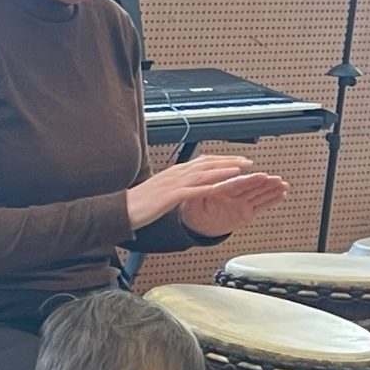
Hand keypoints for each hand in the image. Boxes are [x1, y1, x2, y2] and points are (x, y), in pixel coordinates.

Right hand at [123, 154, 252, 231]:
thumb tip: (188, 186)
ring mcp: (172, 184)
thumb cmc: (139, 204)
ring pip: (203, 174)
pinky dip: (207, 188)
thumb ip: (176, 185)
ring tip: (240, 171)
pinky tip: (219, 189)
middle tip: (247, 163)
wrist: (121, 210)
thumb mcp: (162, 190)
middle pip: (207, 164)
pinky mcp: (169, 197)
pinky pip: (191, 191)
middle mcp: (175, 174)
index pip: (203, 161)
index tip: (238, 161)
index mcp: (174, 172)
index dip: (223, 160)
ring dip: (223, 172)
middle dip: (229, 162)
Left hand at [179, 171, 287, 237]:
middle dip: (264, 183)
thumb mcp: (191, 203)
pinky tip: (281, 194)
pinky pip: (260, 206)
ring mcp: (241, 203)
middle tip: (276, 179)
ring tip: (283, 185)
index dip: (249, 180)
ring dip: (271, 190)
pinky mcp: (246, 212)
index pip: (237, 184)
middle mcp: (234, 195)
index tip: (260, 176)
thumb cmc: (193, 211)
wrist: (197, 224)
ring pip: (258, 195)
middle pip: (251, 187)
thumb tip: (199, 186)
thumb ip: (197, 195)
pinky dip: (271, 201)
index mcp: (222, 190)